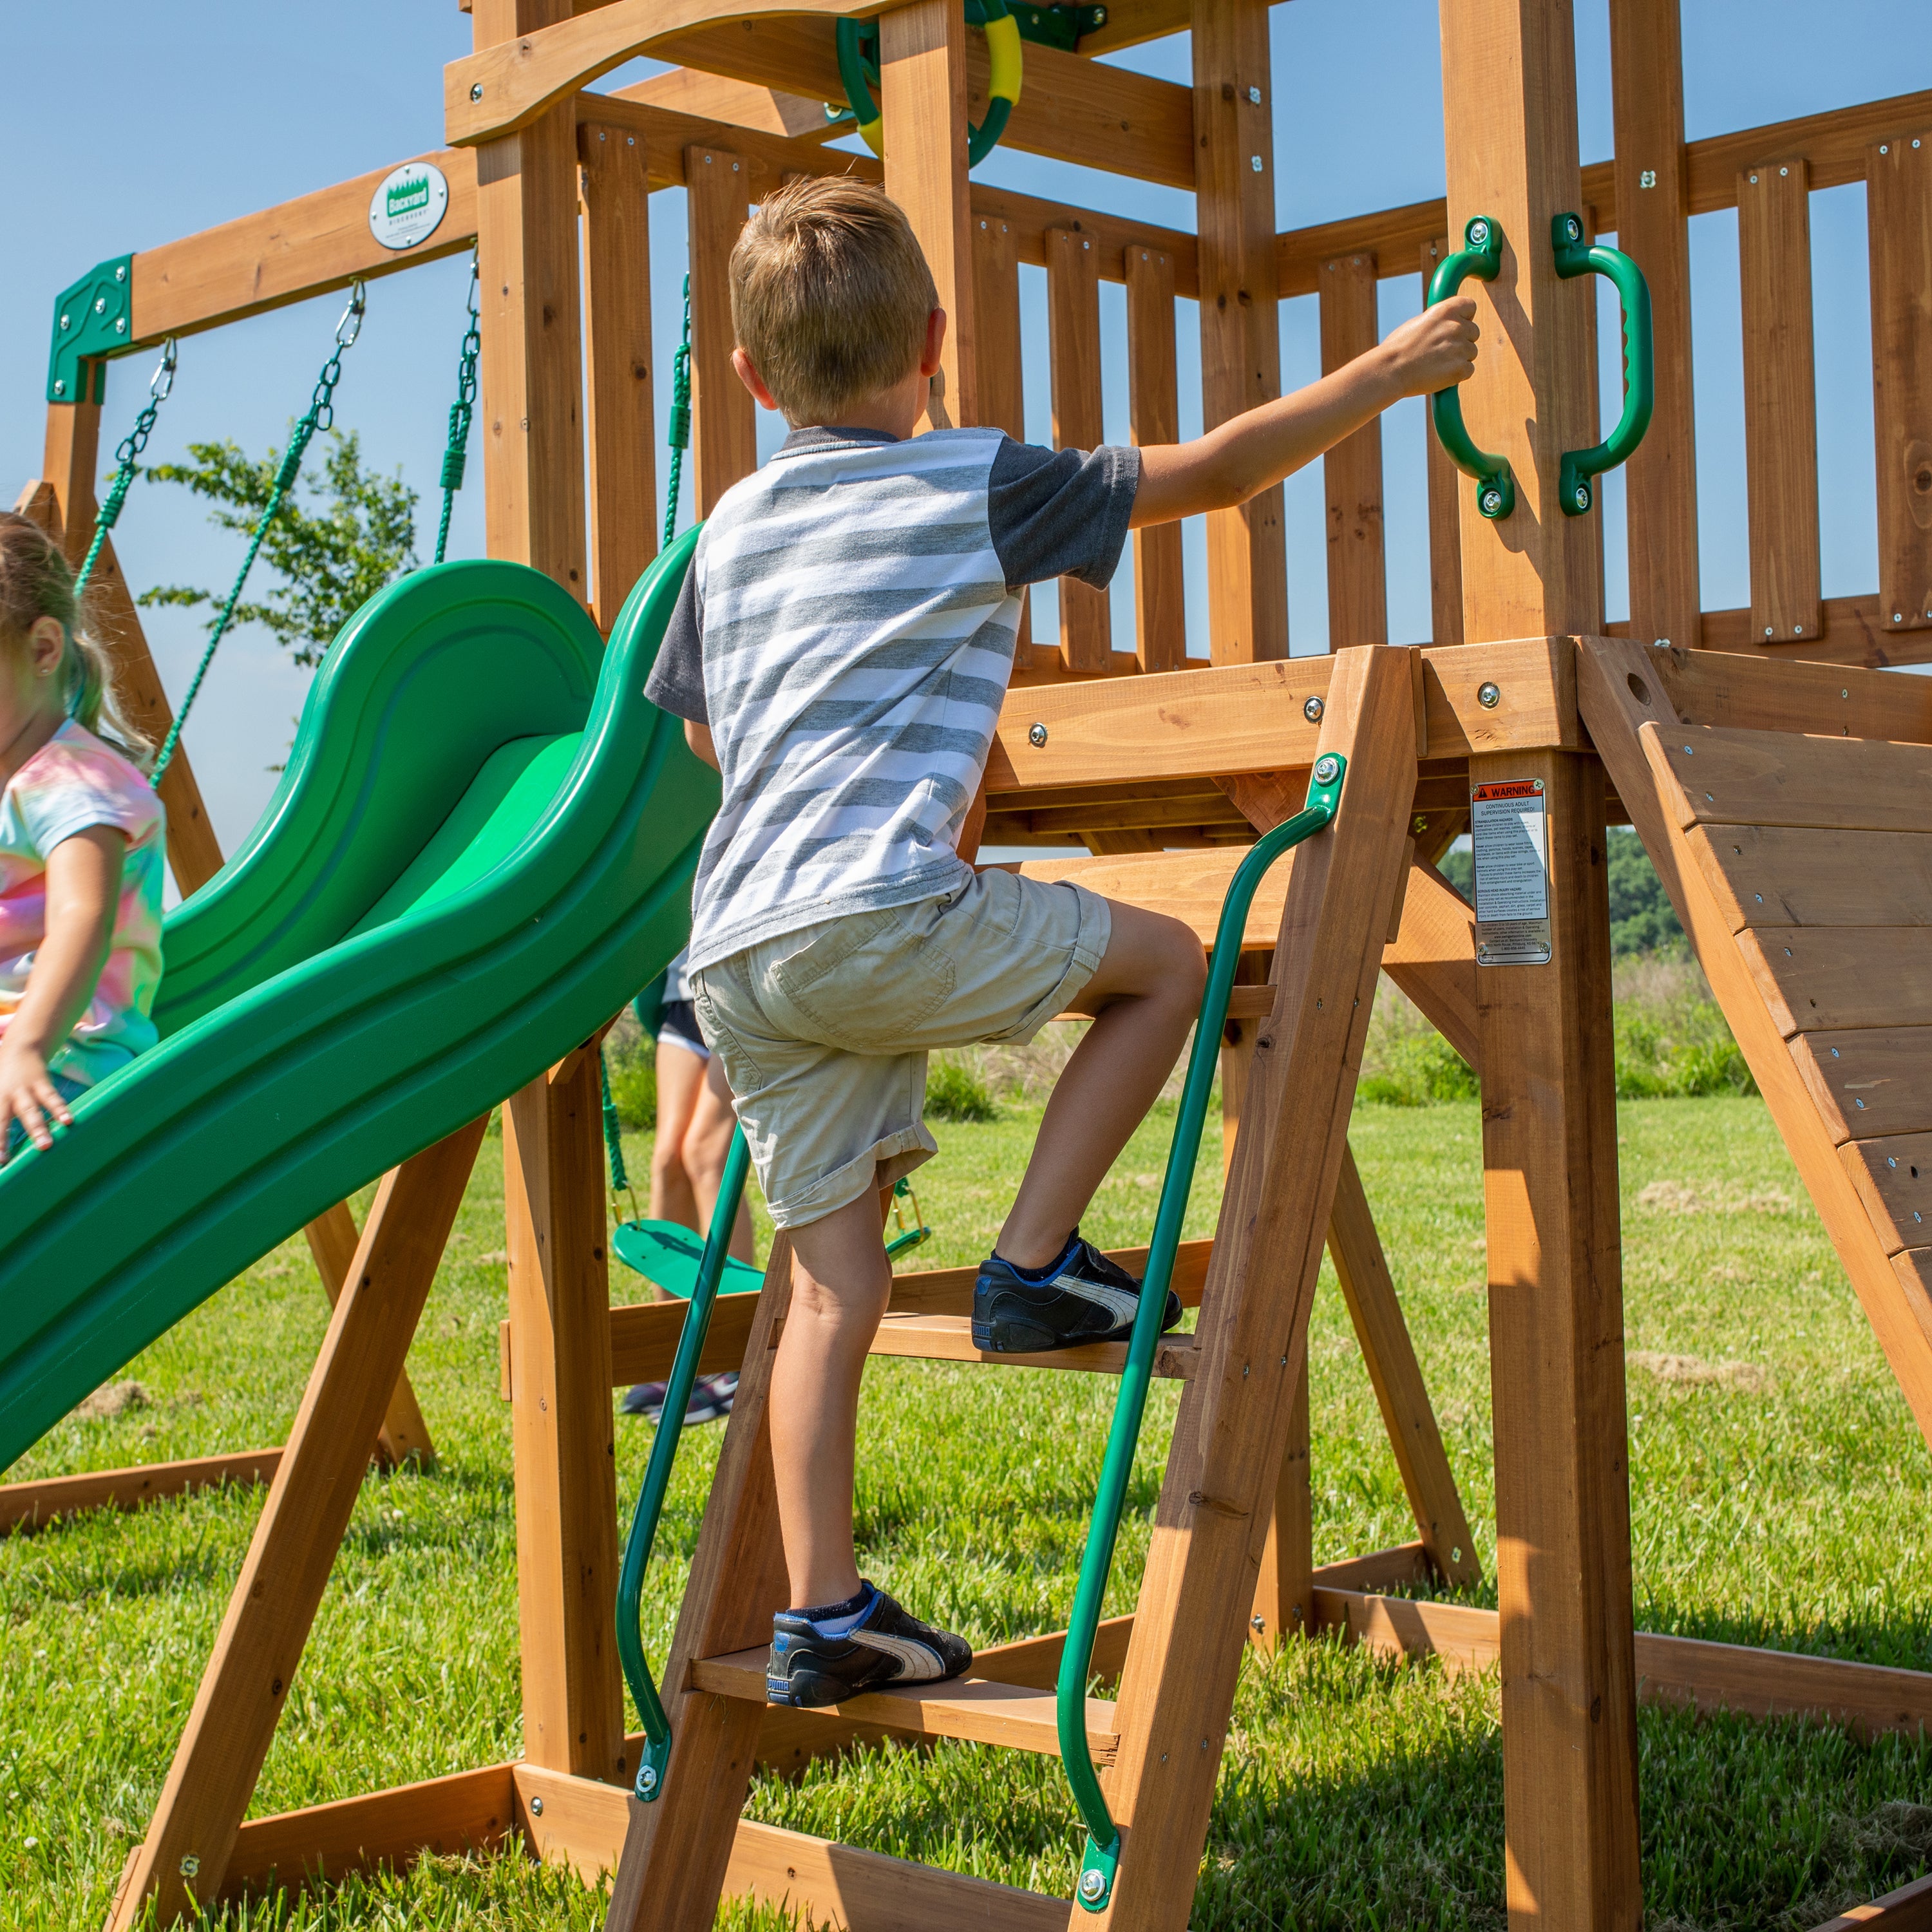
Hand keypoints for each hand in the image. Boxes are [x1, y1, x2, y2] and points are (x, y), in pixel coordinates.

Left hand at [0, 1036, 69, 1155]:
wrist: (20, 1048)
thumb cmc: (3, 1079)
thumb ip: (1, 1113)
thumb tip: (0, 1134)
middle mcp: (6, 1095)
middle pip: (3, 1119)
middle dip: (3, 1138)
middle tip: (3, 1159)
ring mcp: (24, 1089)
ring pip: (30, 1111)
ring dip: (37, 1128)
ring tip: (46, 1145)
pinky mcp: (42, 1083)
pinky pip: (51, 1098)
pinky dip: (59, 1109)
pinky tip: (68, 1121)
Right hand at [1378, 296, 1478, 398]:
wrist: (1390, 370)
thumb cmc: (1398, 348)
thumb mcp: (1419, 323)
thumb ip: (1439, 322)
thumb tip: (1448, 326)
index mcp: (1446, 310)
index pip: (1470, 307)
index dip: (1465, 317)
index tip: (1456, 326)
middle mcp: (1456, 326)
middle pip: (1474, 332)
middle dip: (1462, 341)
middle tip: (1441, 351)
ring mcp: (1460, 348)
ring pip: (1471, 352)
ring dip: (1459, 359)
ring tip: (1437, 364)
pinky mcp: (1460, 369)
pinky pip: (1469, 370)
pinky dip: (1457, 374)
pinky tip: (1440, 374)